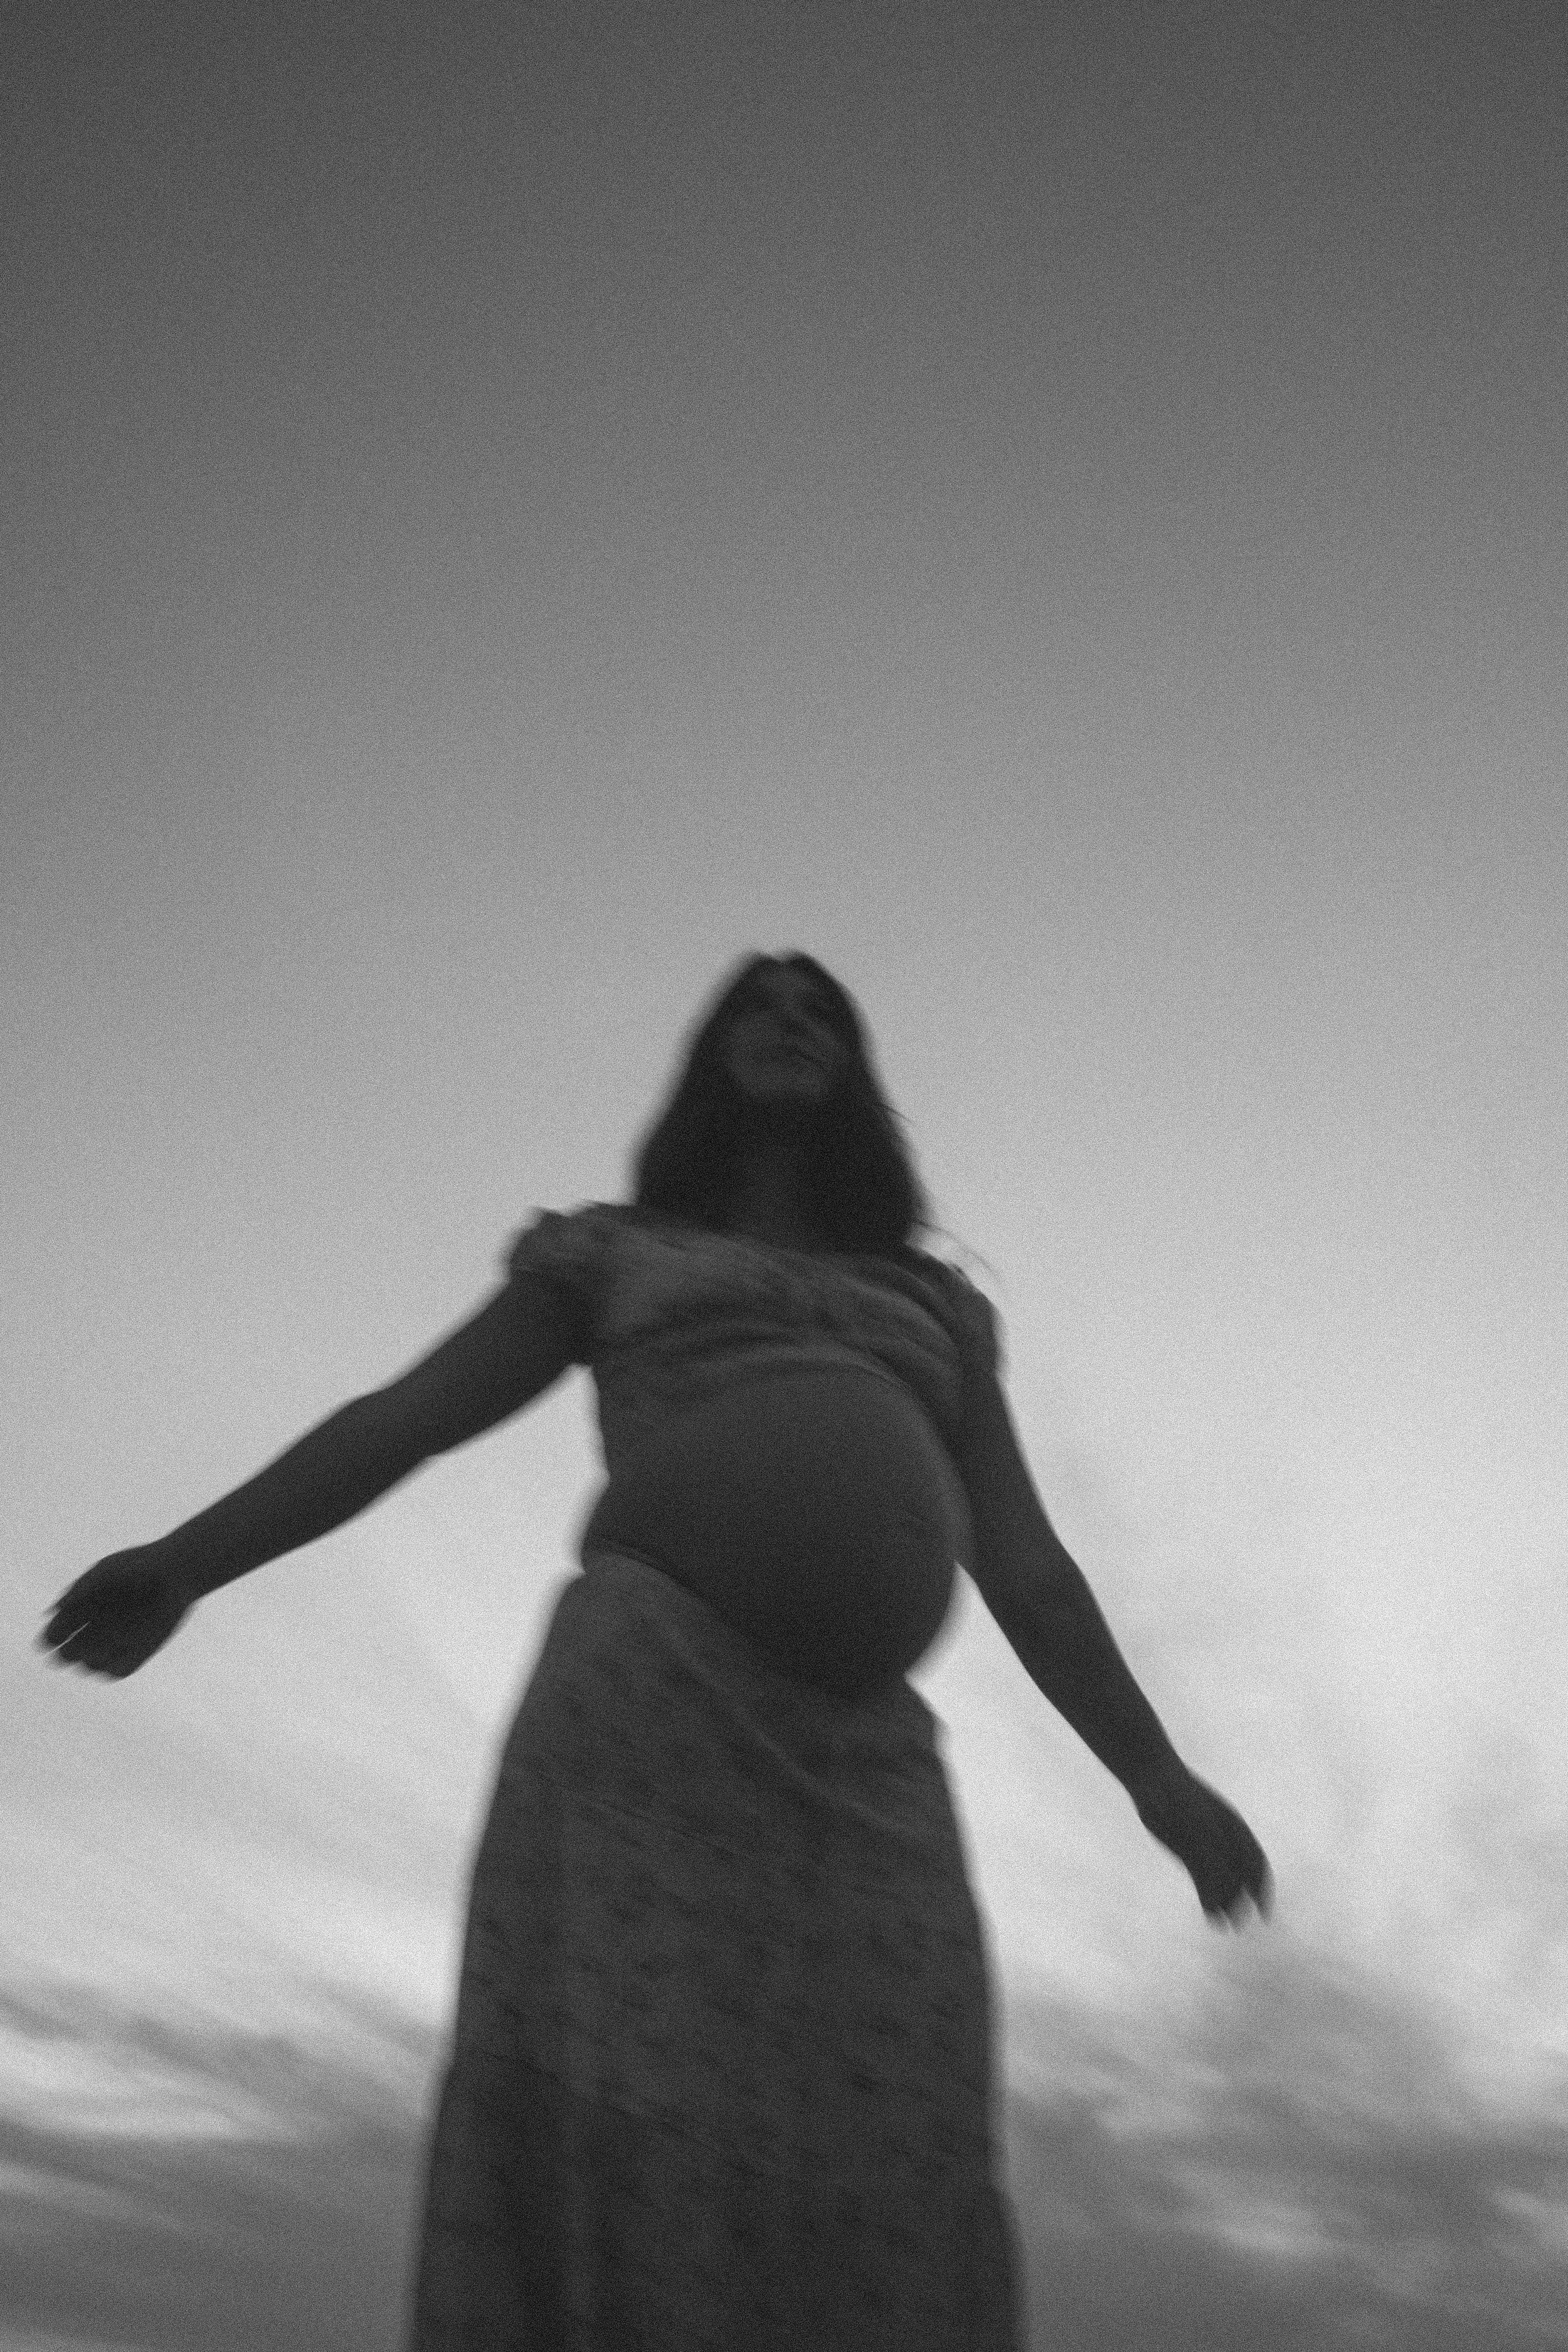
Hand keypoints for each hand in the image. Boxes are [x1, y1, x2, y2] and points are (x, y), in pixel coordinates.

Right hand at [36, 1546, 197, 1680]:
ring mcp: (117, 1642)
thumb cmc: (140, 1565)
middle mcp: (96, 1628)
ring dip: (91, 1661)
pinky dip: (113, 1669)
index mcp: (82, 1610)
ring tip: (106, 1642)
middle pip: (67, 1655)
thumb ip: (82, 1588)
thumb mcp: (107, 1571)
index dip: (50, 1639)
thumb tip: (55, 1610)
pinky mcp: (140, 1652)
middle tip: (79, 1643)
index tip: (55, 1635)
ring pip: (91, 1666)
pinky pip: (118, 1672)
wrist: (177, 1570)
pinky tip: (122, 1652)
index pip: (54, 1634)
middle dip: (67, 1654)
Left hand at [1134, 1761, 1272, 1926]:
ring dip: (1224, 1902)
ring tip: (1223, 1926)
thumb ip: (1213, 1855)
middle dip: (1242, 1902)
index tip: (1264, 1913)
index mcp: (1235, 1828)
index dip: (1262, 1889)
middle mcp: (1223, 1838)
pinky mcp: (1187, 1851)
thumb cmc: (1179, 1796)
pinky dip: (1207, 1896)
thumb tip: (1228, 1887)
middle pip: (1239, 1876)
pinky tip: (1208, 1912)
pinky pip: (1201, 1877)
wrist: (1153, 1779)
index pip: (1256, 1863)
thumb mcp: (1198, 1826)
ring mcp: (1205, 1845)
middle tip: (1239, 1925)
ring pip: (1220, 1880)